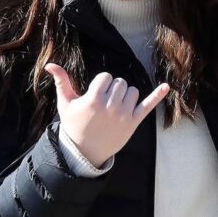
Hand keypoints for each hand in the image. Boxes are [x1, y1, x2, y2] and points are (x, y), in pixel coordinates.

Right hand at [45, 64, 171, 168]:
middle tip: (104, 104)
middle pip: (119, 82)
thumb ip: (61, 82)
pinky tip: (167, 86)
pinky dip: (158, 95)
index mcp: (94, 100)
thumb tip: (50, 64)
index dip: (100, 84)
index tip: (95, 95)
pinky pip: (148, 105)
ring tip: (114, 108)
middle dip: (112, 89)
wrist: (85, 151)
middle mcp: (110, 106)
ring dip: (125, 95)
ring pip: (132, 91)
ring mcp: (124, 115)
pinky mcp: (134, 122)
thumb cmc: (74, 125)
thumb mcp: (65, 104)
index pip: (105, 77)